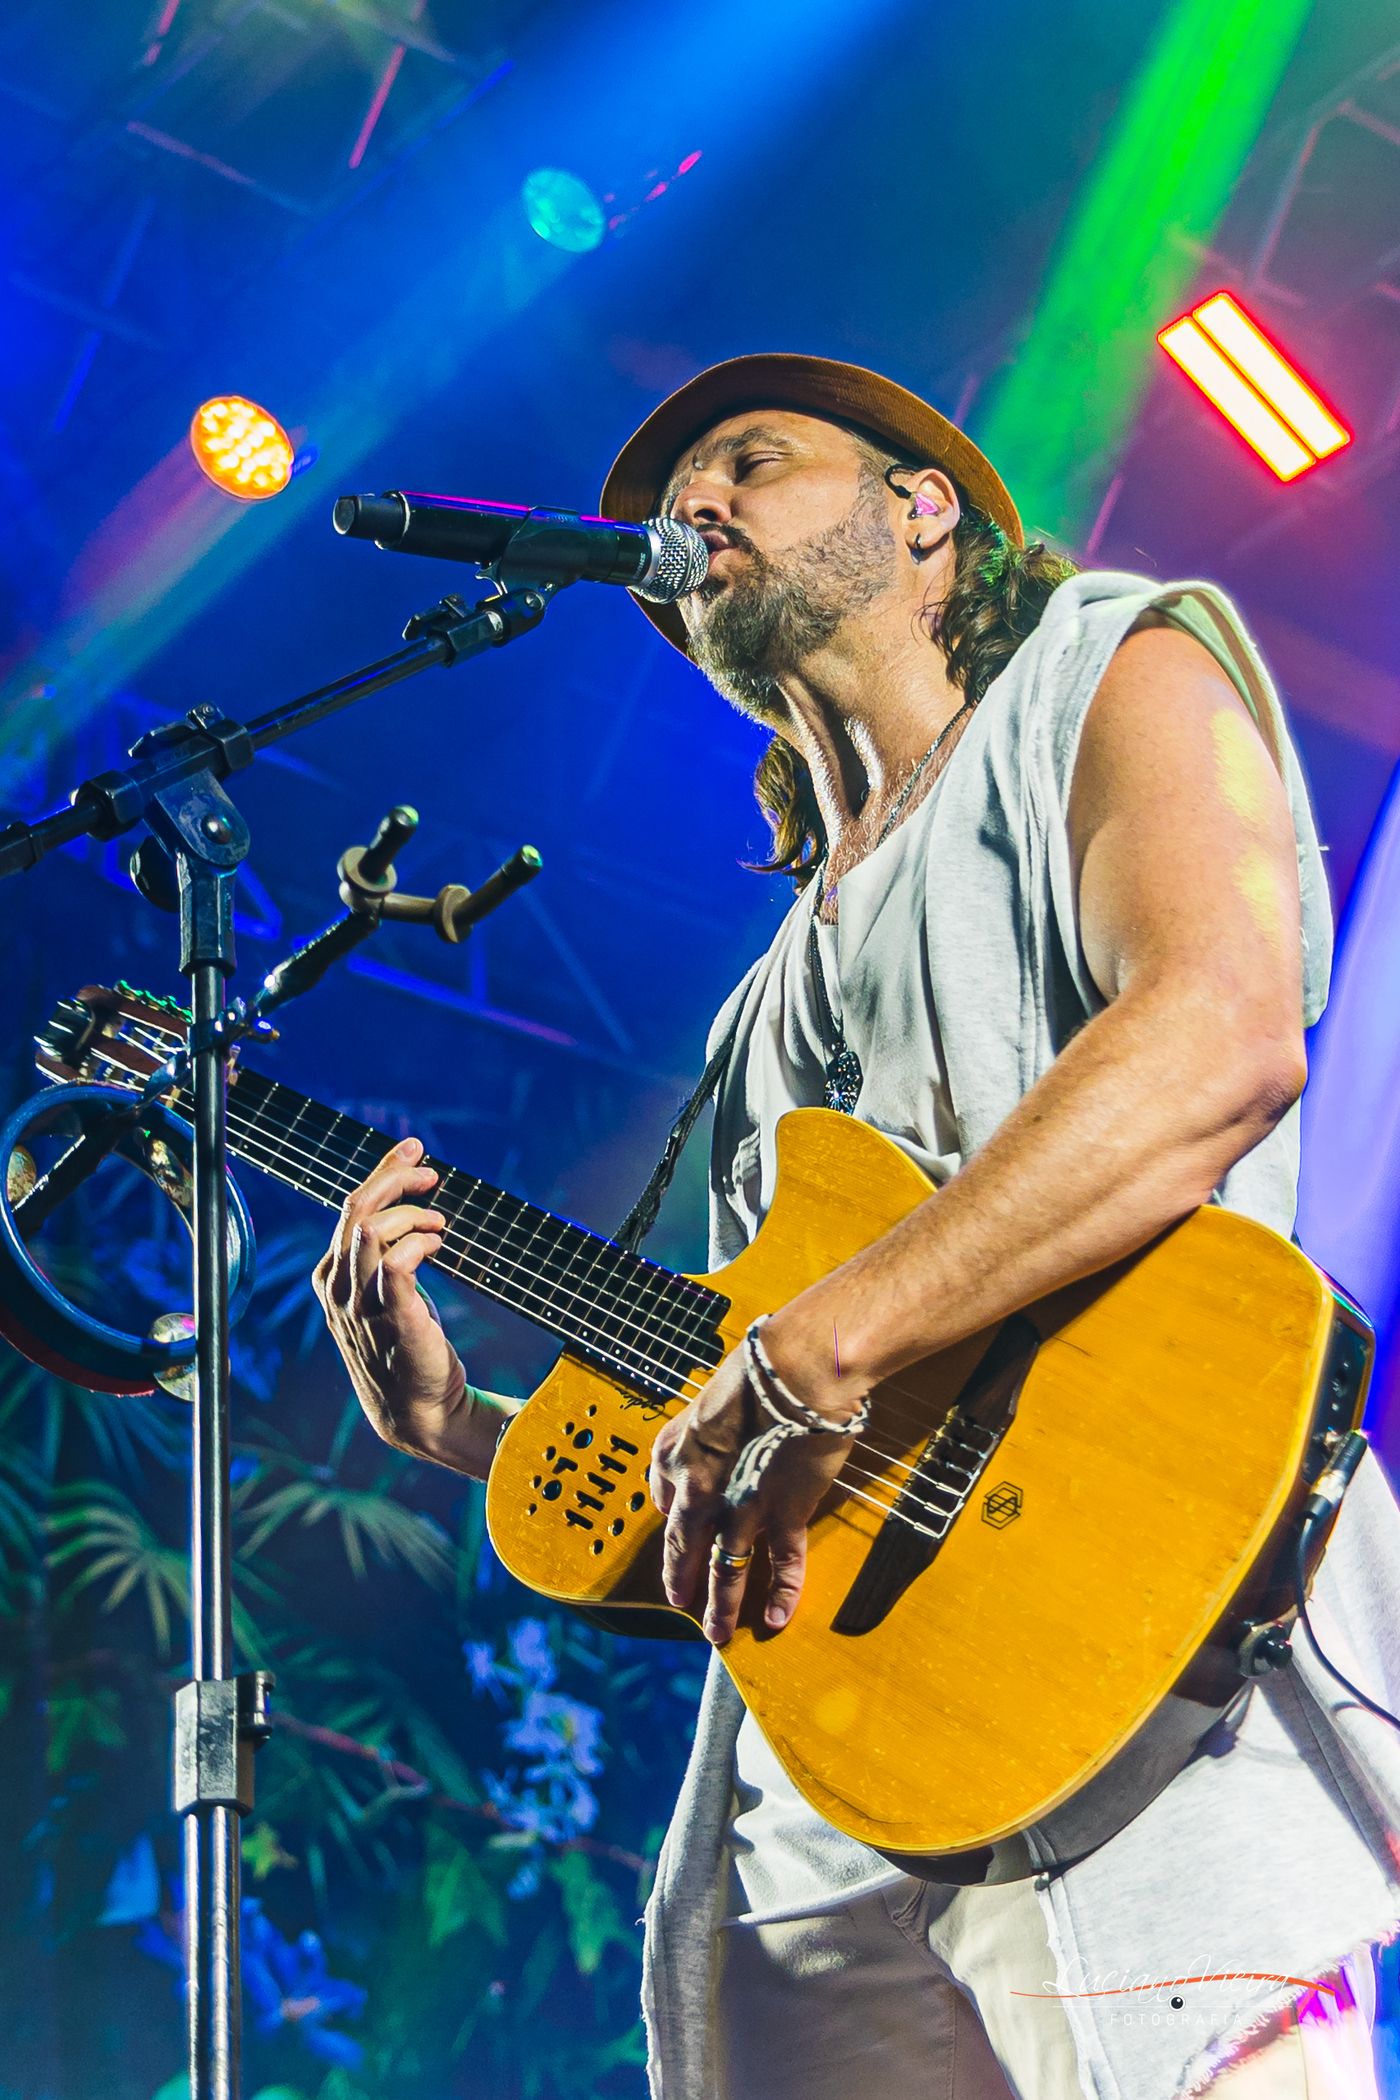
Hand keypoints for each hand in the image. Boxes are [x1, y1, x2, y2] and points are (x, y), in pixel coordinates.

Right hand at [313, 1136, 466, 1455]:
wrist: (417, 1409)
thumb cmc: (404, 1343)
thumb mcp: (384, 1290)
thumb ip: (382, 1249)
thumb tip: (404, 1196)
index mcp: (331, 1276)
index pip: (349, 1207)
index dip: (382, 1172)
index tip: (414, 1150)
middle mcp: (339, 1290)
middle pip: (357, 1212)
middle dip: (395, 1179)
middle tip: (430, 1172)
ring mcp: (363, 1309)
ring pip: (372, 1232)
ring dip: (411, 1215)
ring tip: (439, 1224)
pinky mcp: (395, 1323)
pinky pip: (396, 1270)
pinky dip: (416, 1245)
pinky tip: (437, 1244)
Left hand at [648, 1332, 855, 1646]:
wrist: (797, 1369)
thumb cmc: (761, 1368)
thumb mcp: (715, 1395)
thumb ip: (713, 1427)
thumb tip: (725, 1436)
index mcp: (676, 1452)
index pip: (663, 1497)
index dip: (671, 1517)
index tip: (675, 1532)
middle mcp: (698, 1488)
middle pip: (683, 1545)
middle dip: (681, 1578)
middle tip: (680, 1602)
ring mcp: (739, 1506)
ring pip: (725, 1567)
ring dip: (720, 1605)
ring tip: (716, 1634)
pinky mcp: (782, 1513)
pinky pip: (780, 1564)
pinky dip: (779, 1594)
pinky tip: (775, 1619)